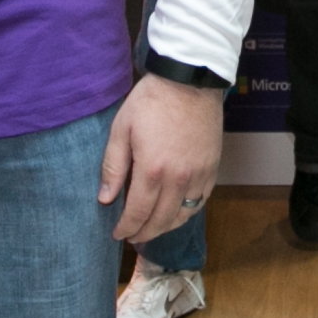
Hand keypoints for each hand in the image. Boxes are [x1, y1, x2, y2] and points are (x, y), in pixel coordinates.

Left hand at [98, 72, 220, 248]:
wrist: (188, 81)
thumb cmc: (151, 102)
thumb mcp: (122, 129)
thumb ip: (113, 167)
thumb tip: (105, 198)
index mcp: (152, 170)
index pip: (137, 213)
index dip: (126, 228)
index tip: (117, 234)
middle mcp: (178, 179)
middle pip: (161, 221)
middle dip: (144, 233)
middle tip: (132, 236)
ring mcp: (198, 175)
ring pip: (183, 215)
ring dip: (165, 227)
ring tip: (152, 228)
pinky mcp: (212, 168)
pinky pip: (200, 201)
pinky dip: (187, 212)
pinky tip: (175, 212)